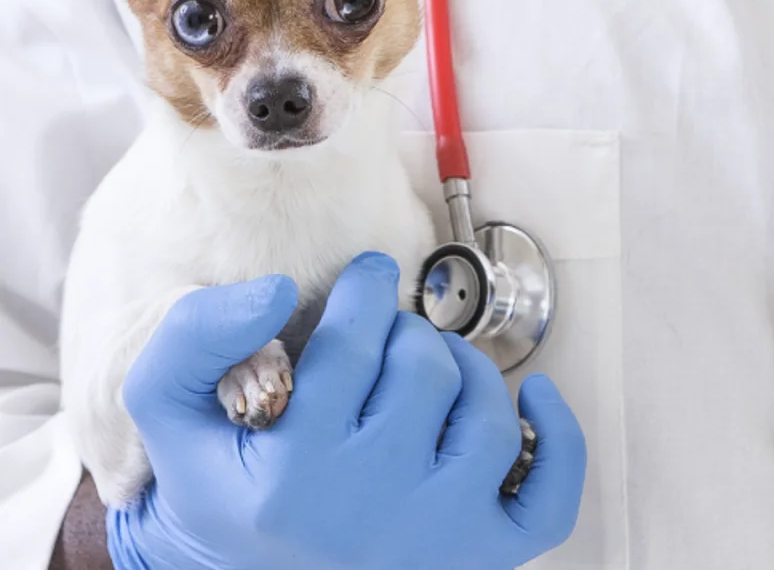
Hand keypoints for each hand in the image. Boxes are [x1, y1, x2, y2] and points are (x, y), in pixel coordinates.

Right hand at [106, 252, 586, 569]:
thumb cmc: (225, 486)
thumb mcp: (172, 414)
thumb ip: (194, 339)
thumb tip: (278, 289)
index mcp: (295, 471)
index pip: (355, 342)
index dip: (367, 289)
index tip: (369, 276)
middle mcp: (371, 508)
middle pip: (425, 371)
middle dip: (408, 335)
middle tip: (387, 341)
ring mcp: (435, 538)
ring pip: (488, 420)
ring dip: (469, 373)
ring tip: (432, 370)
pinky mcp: (482, 556)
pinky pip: (551, 497)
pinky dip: (559, 441)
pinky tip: (533, 398)